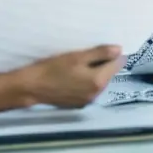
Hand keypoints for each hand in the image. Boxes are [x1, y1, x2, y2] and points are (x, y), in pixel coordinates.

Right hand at [10, 45, 124, 108]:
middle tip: (86, 55)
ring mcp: (88, 101)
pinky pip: (89, 90)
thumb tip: (120, 50)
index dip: (112, 54)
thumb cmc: (54, 67)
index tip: (101, 48)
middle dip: (102, 64)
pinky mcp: (78, 104)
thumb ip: (101, 53)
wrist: (33, 87)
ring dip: (94, 73)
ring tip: (78, 66)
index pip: (117, 64)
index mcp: (99, 81)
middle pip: (108, 74)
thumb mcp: (78, 56)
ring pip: (99, 82)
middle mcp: (96, 94)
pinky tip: (73, 77)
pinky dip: (86, 82)